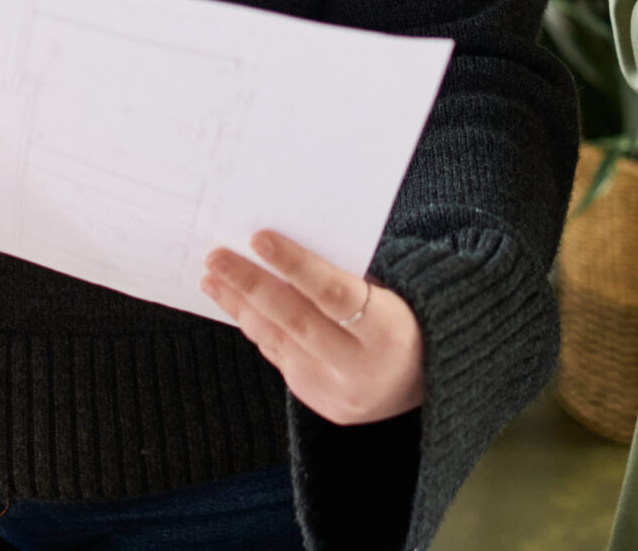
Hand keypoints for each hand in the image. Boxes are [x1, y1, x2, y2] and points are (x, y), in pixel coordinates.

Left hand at [202, 230, 424, 425]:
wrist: (424, 380)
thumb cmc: (402, 318)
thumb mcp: (389, 293)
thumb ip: (343, 277)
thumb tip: (279, 249)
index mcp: (388, 333)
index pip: (333, 294)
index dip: (295, 265)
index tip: (258, 237)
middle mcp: (360, 368)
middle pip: (295, 320)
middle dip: (250, 285)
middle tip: (216, 257)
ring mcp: (335, 390)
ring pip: (278, 340)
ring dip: (240, 305)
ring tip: (213, 277)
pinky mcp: (316, 401)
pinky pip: (279, 355)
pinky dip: (255, 327)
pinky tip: (235, 304)